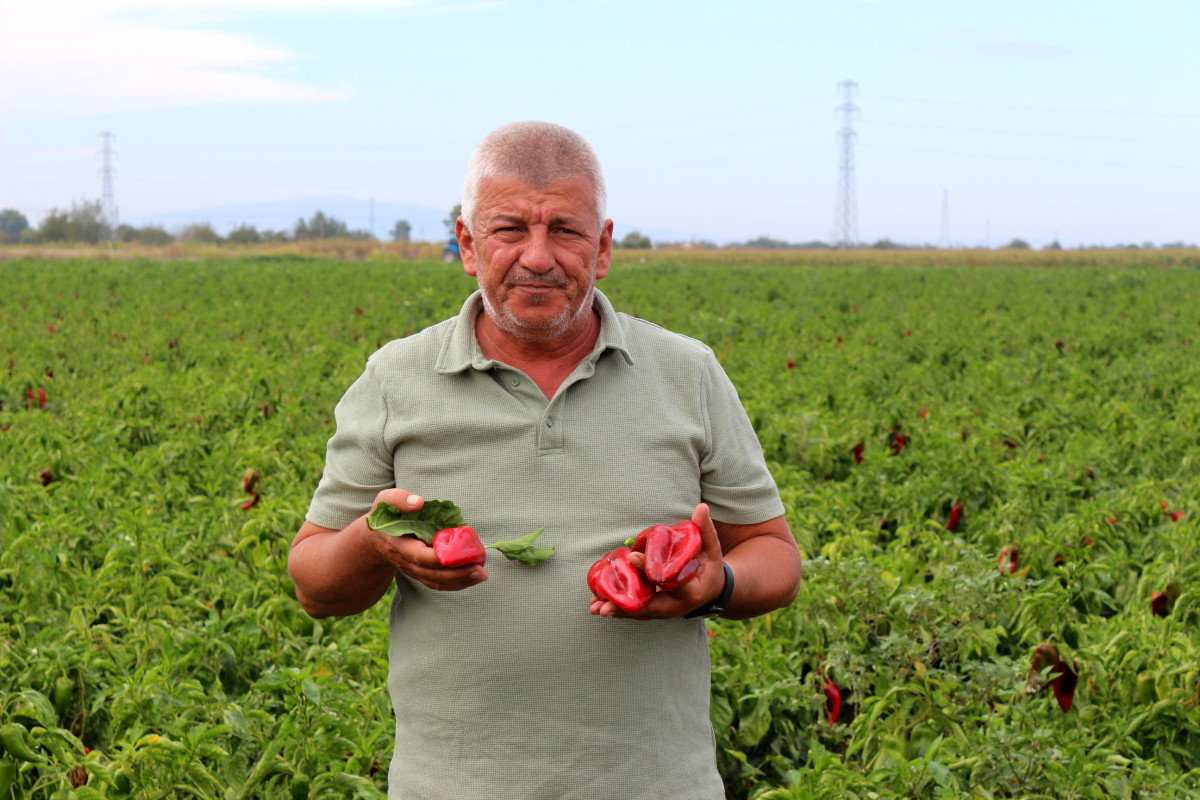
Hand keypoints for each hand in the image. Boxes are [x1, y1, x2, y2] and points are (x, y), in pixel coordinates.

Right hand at [363, 489, 488, 590]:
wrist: (374, 539)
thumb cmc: (384, 515)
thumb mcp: (385, 501)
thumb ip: (399, 499)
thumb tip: (419, 502)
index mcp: (398, 545)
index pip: (419, 556)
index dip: (438, 558)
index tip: (458, 554)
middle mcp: (406, 562)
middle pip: (431, 574)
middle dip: (457, 574)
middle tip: (480, 568)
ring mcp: (413, 570)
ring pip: (436, 582)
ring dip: (461, 581)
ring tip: (482, 574)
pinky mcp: (420, 573)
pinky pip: (438, 583)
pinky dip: (457, 583)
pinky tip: (474, 577)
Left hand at [589, 503, 726, 618]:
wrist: (713, 590)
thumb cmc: (711, 567)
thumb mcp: (712, 549)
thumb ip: (706, 530)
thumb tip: (701, 507)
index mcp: (691, 591)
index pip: (669, 582)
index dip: (650, 569)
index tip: (632, 556)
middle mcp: (676, 606)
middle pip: (649, 608)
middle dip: (625, 608)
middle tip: (603, 606)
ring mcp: (665, 611)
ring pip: (639, 613)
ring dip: (617, 611)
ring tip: (594, 608)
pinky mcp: (656, 610)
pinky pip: (636, 610)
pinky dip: (619, 609)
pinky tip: (598, 606)